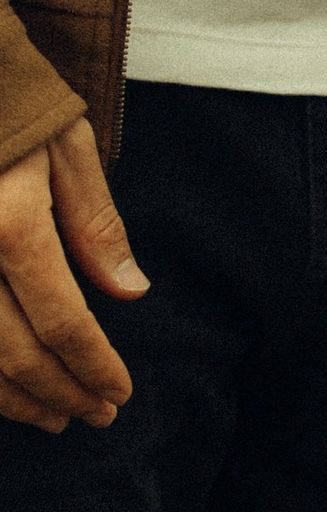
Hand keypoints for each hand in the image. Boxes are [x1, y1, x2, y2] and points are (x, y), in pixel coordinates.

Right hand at [0, 117, 147, 430]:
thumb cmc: (7, 94)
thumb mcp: (66, 146)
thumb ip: (95, 225)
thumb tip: (129, 293)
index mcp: (9, 223)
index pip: (62, 323)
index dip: (93, 369)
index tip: (118, 395)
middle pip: (11, 353)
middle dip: (58, 394)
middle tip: (94, 417)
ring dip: (9, 397)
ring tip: (49, 415)